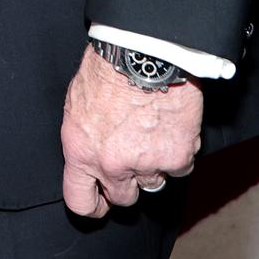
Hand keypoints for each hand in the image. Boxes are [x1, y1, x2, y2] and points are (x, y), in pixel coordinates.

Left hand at [59, 45, 202, 217]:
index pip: (80, 201)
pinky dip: (180, 150)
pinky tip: (173, 126)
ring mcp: (146, 164)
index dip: (93, 206)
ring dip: (155, 164)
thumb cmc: (107, 69)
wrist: (143, 53)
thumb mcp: (77, 104)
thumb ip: (87, 137)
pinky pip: (181, 166)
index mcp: (81, 152)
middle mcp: (111, 165)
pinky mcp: (177, 156)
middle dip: (129, 183)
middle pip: (124, 197)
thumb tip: (94, 151)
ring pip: (154, 181)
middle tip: (135, 158)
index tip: (101, 204)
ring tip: (153, 131)